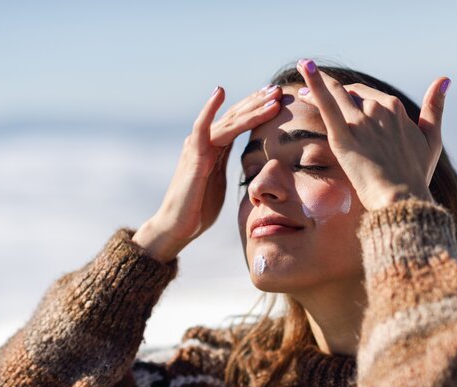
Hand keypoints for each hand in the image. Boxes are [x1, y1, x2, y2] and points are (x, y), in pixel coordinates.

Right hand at [133, 85, 282, 261]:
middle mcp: (205, 142)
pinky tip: (219, 92)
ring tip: (270, 95)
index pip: (239, 123)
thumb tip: (247, 166)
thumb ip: (228, 167)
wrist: (177, 227)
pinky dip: (210, 109)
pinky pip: (202, 129)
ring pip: (228, 121)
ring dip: (250, 107)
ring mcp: (198, 147)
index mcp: (215, 148)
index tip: (277, 99)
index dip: (257, 109)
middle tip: (278, 89)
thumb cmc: (198, 209)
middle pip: (235, 116)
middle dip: (258, 102)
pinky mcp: (193, 157)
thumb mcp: (220, 183)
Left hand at [294, 59, 449, 208]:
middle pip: (350, 94)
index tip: (341, 97)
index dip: (353, 95)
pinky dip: (315, 83)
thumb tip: (444, 80)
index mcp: (396, 108)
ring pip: (335, 94)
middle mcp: (378, 109)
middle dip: (332, 89)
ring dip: (317, 82)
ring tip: (303, 71)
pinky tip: (304, 66)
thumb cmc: (416, 175)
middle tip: (310, 90)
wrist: (402, 198)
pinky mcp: (343, 136)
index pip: (368, 95)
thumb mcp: (432, 139)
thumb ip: (435, 108)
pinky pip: (326, 104)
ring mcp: (360, 121)